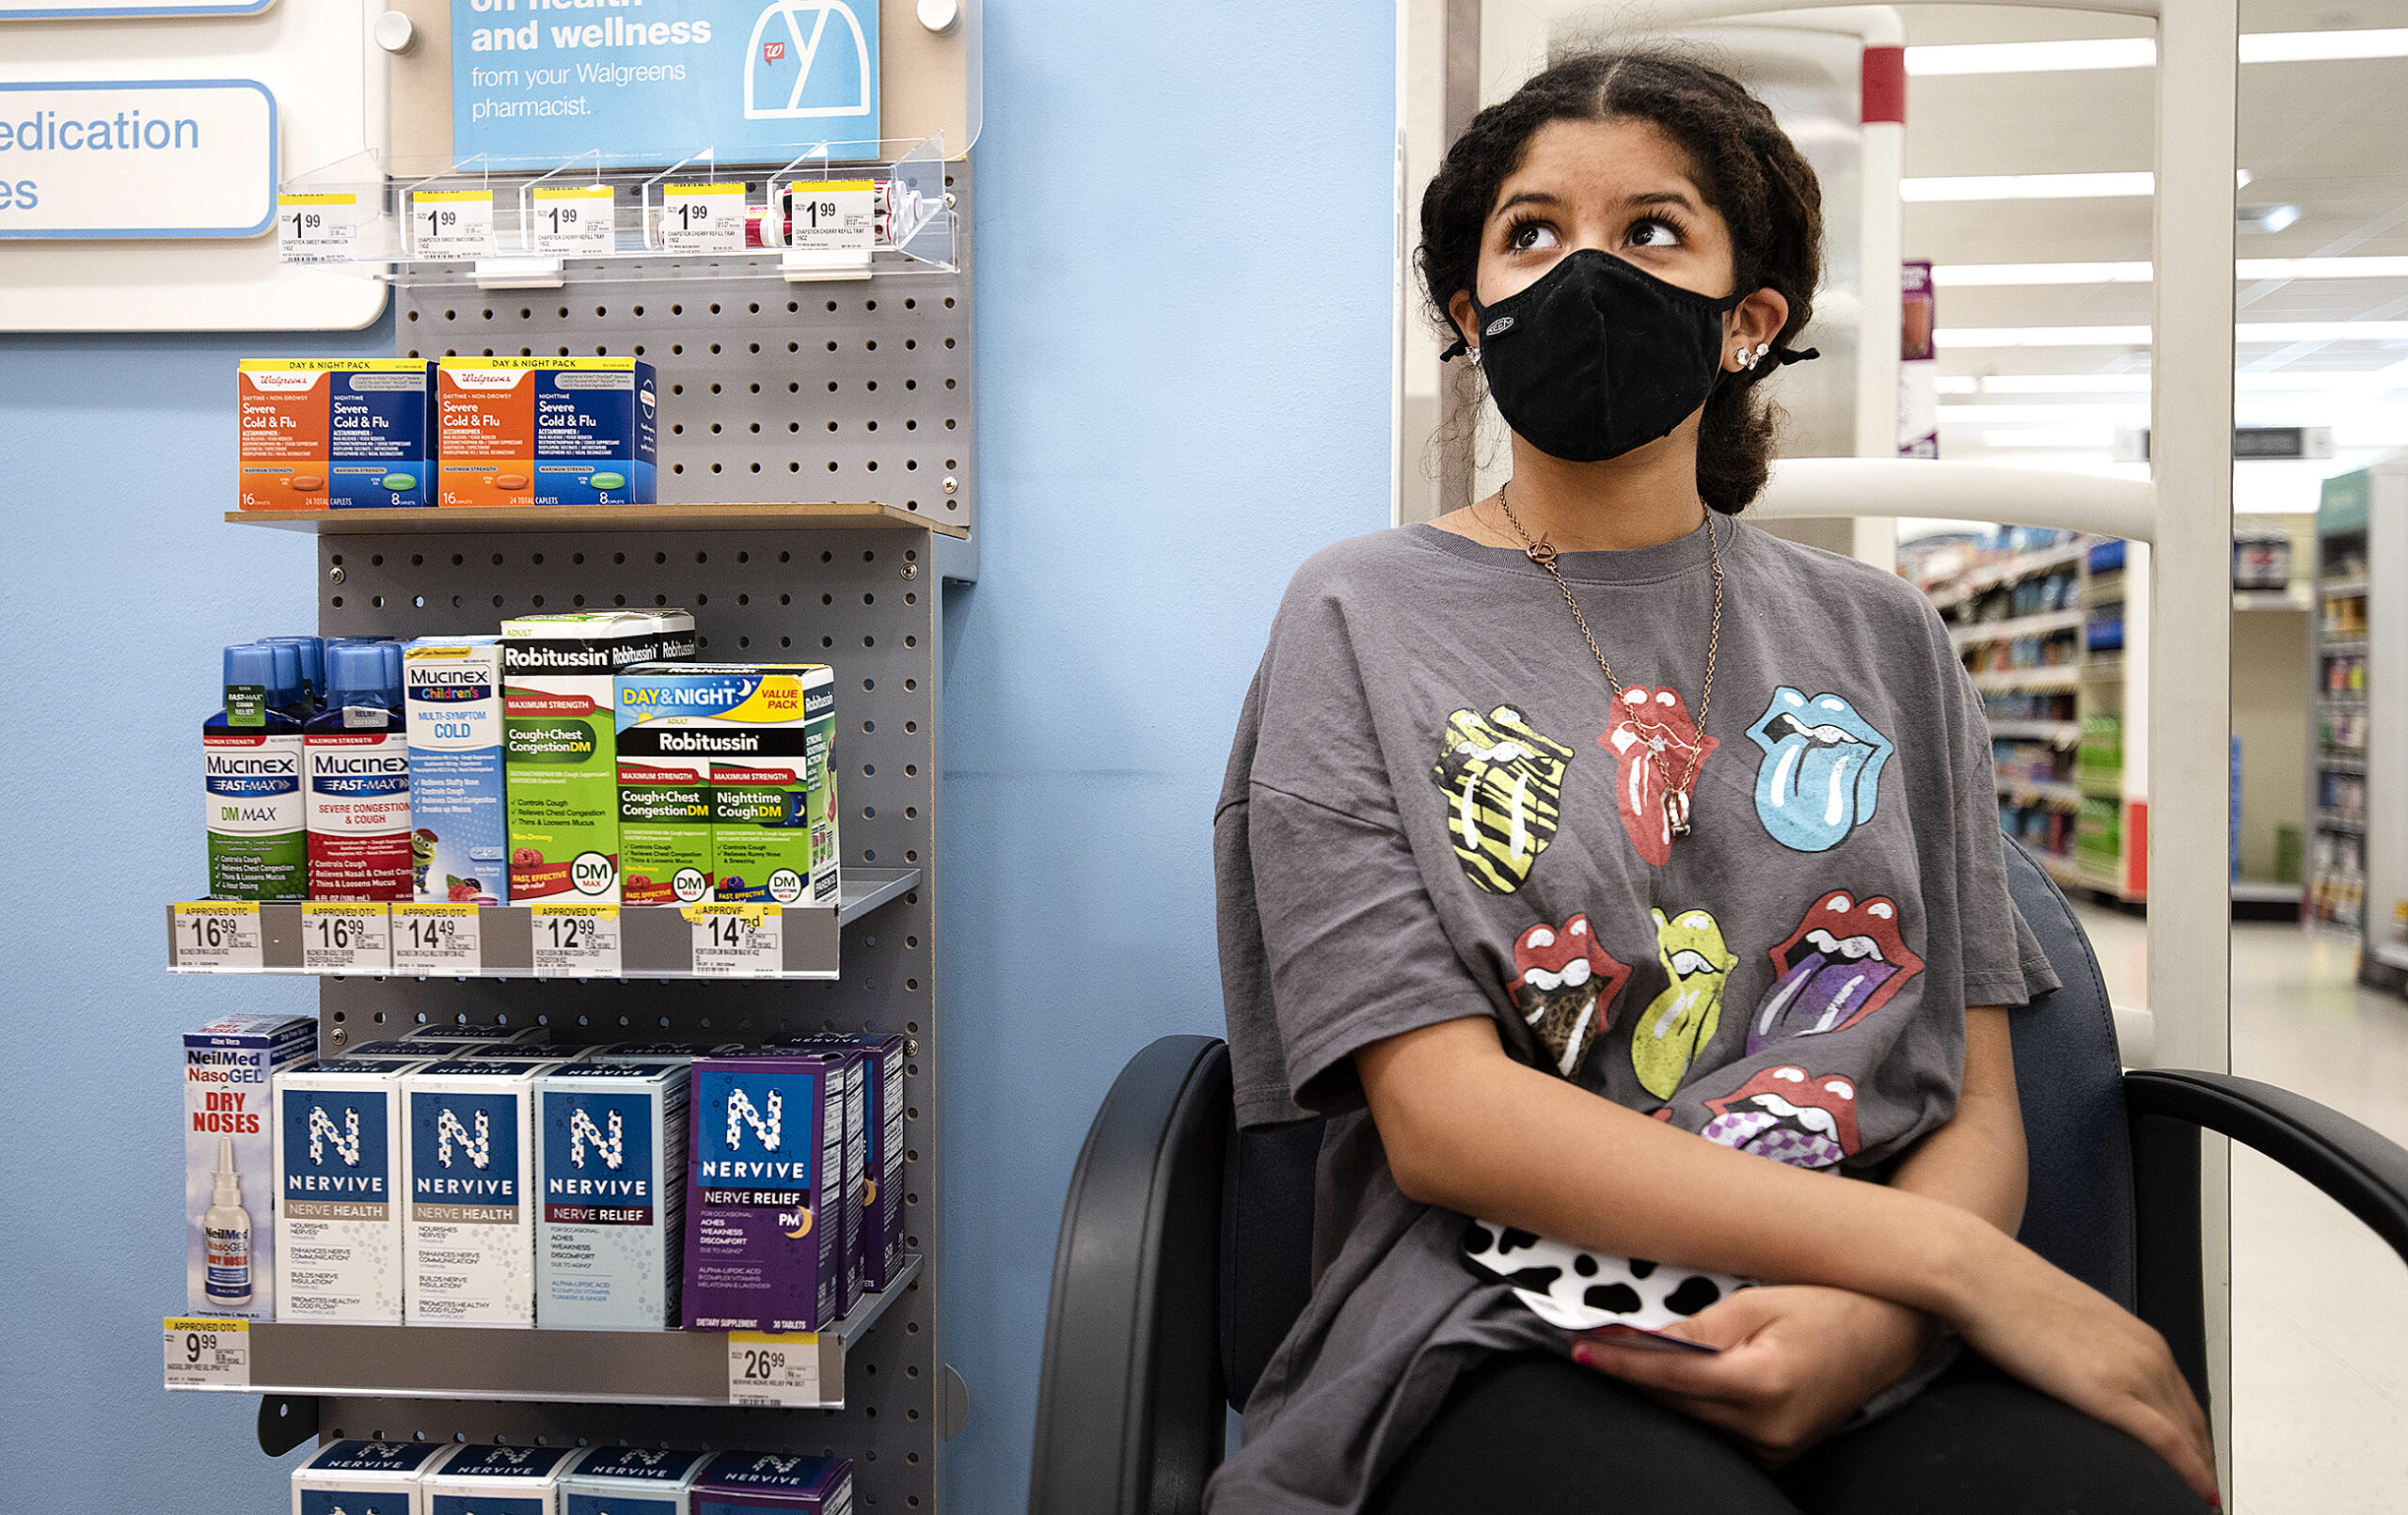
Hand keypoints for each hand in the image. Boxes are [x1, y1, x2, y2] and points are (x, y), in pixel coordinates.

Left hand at [1572, 1285, 1932, 1465]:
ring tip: (1631, 1356)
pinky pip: (1719, 1431)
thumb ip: (1697, 1329)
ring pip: (1693, 1421)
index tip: (1580, 1349)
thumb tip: (1640, 1341)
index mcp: (1763, 1384)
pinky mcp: (1779, 1453)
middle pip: (1676, 1405)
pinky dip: (1694, 1407)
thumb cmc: (1827, 1302)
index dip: (1620, 1362)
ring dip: (1662, 1392)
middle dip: (1633, 1376)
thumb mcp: (1757, 1301)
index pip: (1670, 1377)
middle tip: (1594, 1345)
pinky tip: (1679, 1380)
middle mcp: (1769, 1427)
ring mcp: (1775, 1448)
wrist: (1888, 1332)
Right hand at [1942, 1234, 2219, 1505]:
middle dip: (2200, 1463)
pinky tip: (2195, 1493)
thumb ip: (2089, 1355)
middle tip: (2197, 1492)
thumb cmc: (2009, 1295)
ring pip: (2187, 1437)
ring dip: (2196, 1473)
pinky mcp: (2108, 1390)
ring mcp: (2132, 1370)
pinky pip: (2165, 1442)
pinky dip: (2187, 1471)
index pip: (2184, 1404)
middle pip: (2193, 1425)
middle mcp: (2148, 1353)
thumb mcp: (2067, 1328)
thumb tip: (2080, 1382)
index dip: (2194, 1443)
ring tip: (2193, 1501)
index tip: (2193, 1468)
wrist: (1981, 1275)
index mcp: (2140, 1338)